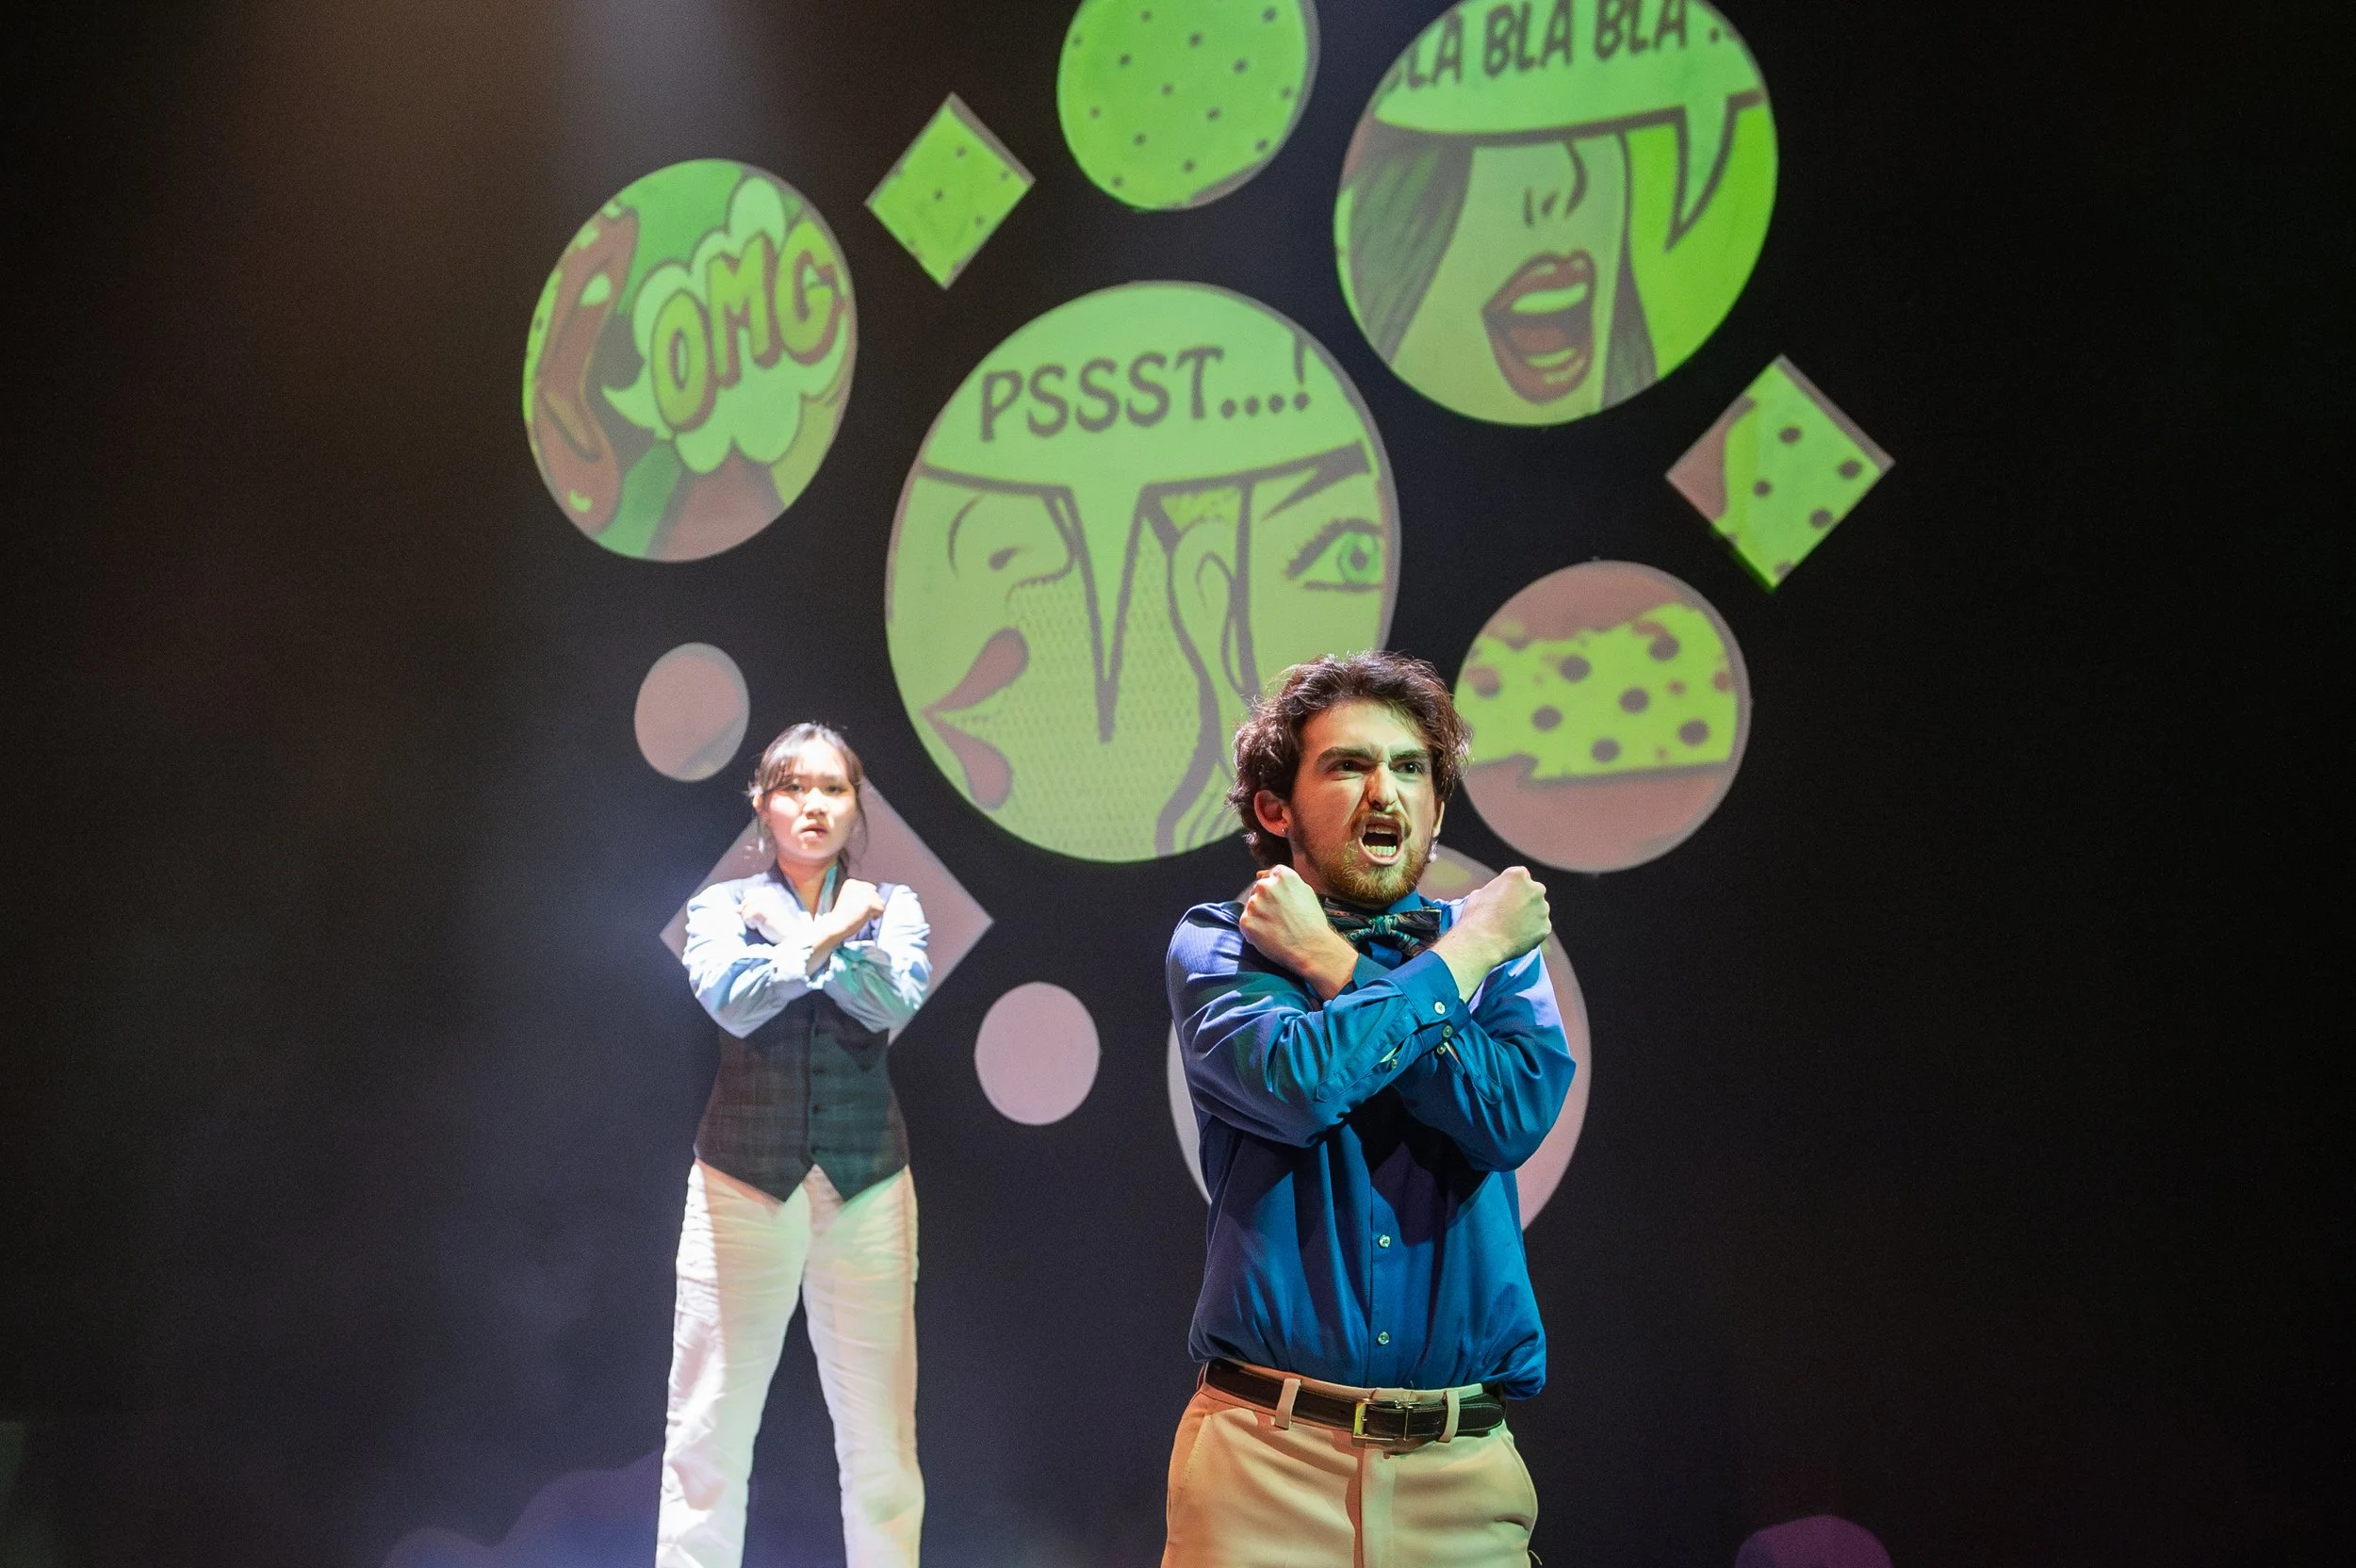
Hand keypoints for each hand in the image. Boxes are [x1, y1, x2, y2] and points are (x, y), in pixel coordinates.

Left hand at [739, 888, 793, 944]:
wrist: (790, 935)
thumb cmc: (777, 926)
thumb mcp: (763, 914)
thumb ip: (750, 908)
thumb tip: (735, 909)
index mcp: (769, 892)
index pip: (748, 894)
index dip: (749, 905)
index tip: (760, 915)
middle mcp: (767, 893)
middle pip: (745, 901)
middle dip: (747, 913)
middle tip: (759, 921)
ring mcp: (764, 901)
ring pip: (744, 908)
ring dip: (749, 919)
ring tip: (760, 924)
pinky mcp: (761, 909)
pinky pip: (746, 915)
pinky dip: (750, 923)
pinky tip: (760, 926)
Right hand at [829, 878, 888, 937]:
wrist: (835, 926)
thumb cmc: (843, 916)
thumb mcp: (850, 899)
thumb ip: (864, 895)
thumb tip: (882, 901)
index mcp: (851, 882)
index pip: (870, 888)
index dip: (865, 900)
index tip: (854, 907)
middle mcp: (858, 885)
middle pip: (876, 895)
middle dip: (870, 906)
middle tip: (856, 913)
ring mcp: (864, 894)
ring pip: (880, 902)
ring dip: (873, 911)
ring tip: (860, 915)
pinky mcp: (869, 903)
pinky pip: (882, 909)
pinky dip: (876, 916)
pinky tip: (866, 918)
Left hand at [1239, 865, 1358, 1000]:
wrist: (1312, 947)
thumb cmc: (1312, 922)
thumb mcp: (1306, 892)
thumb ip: (1285, 881)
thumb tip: (1261, 874)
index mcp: (1282, 875)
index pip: (1268, 876)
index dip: (1274, 892)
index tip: (1280, 904)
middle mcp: (1265, 886)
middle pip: (1257, 890)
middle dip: (1264, 903)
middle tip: (1279, 919)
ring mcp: (1254, 904)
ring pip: (1251, 907)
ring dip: (1259, 916)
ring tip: (1276, 929)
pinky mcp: (1246, 921)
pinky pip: (1246, 923)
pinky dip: (1253, 931)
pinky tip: (1269, 937)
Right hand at [1433, 867, 1549, 998]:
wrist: (1483, 942)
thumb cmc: (1477, 917)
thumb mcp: (1479, 894)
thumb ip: (1494, 891)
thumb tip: (1495, 897)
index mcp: (1517, 875)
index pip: (1519, 877)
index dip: (1511, 888)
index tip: (1504, 897)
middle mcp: (1535, 889)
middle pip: (1533, 892)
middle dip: (1524, 900)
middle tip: (1509, 913)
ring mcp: (1543, 909)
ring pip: (1538, 910)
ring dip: (1529, 916)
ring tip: (1511, 928)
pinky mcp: (1545, 927)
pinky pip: (1540, 928)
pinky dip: (1532, 932)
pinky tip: (1517, 937)